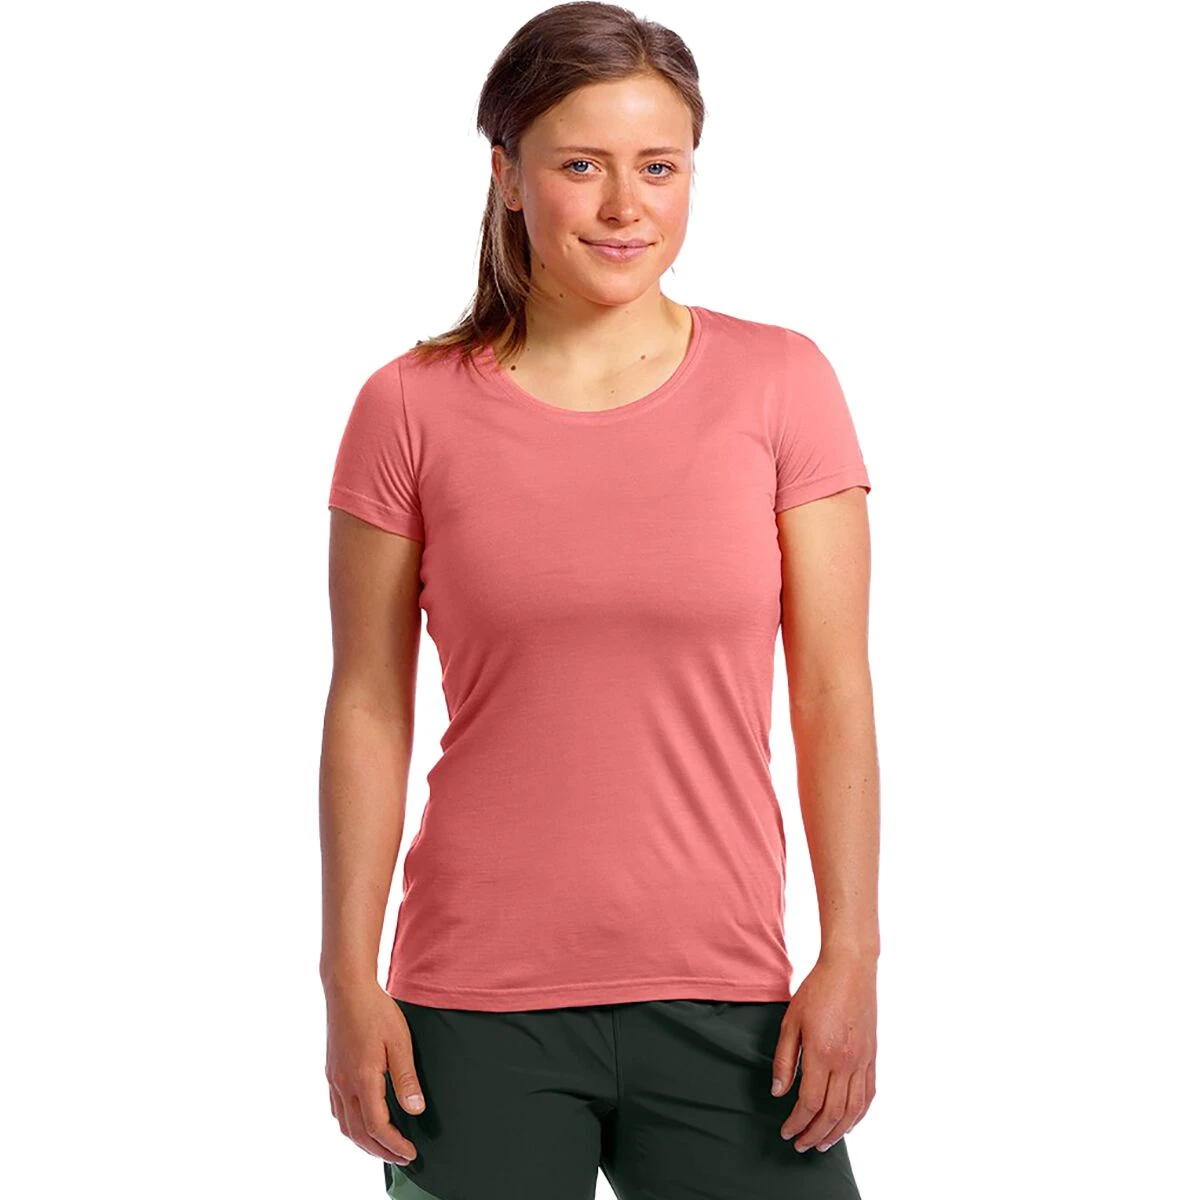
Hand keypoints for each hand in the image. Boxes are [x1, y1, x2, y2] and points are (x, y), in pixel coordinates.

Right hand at [325, 981, 424, 1165]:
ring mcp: (334, 1079)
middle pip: (358, 1133)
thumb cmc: (376, 1011)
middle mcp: (344, 1084)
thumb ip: (406, 1078)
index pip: (376, 1126)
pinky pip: (337, 1110)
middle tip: (401, 1157)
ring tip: (384, 1147)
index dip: (394, 1144)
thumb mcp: (400, 1042)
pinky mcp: (332, 1072)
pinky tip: (361, 1123)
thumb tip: (415, 1110)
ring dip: (364, 1142)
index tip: (410, 1153)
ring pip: (345, 1125)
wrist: (347, 989)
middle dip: (380, 1151)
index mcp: (362, 1078)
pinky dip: (351, 1126)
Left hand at [771, 949, 876, 1152]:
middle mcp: (846, 1062)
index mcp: (822, 1053)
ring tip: (822, 1143)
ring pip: (853, 1110)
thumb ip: (785, 1059)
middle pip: (832, 1113)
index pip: (810, 1102)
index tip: (786, 1131)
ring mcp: (863, 1061)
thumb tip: (779, 1092)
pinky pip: (869, 1096)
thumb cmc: (816, 991)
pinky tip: (847, 1124)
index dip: (797, 1122)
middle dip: (814, 1134)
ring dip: (837, 1132)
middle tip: (800, 1144)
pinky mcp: (872, 1057)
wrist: (851, 969)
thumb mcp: (791, 1021)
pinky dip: (858, 1116)